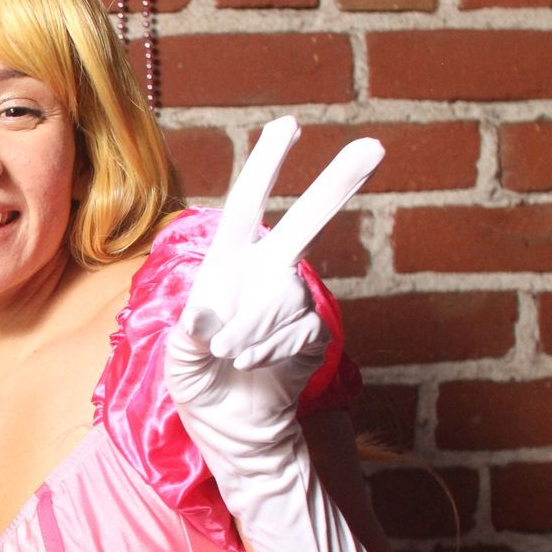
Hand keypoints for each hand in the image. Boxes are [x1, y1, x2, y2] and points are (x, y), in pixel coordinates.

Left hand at [166, 117, 381, 451]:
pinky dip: (268, 352)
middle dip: (337, 186)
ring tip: (230, 357)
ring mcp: (294, 301)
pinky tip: (252, 366)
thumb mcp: (177, 359)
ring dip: (251, 333)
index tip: (288, 124)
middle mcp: (267, 273)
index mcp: (228, 265)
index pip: (246, 207)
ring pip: (281, 301)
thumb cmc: (198, 383)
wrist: (231, 427)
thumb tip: (204, 316)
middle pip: (304, 225)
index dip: (265, 166)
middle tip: (374, 145)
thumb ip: (187, 336)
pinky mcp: (314, 333)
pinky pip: (296, 332)